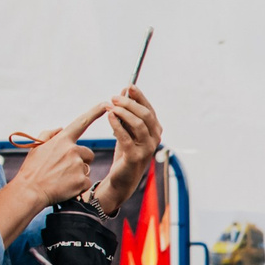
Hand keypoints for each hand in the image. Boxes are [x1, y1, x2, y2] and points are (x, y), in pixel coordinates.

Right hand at [0, 100, 104, 242]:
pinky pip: (86, 181)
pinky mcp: (82, 180)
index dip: (95, 112)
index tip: (106, 104)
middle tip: (64, 169)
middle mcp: (72, 150)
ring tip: (61, 178)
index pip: (81, 123)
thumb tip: (61, 128)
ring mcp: (78, 165)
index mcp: (62, 140)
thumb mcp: (37, 147)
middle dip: (81, 160)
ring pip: (86, 168)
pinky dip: (78, 185)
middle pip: (88, 153)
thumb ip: (49, 134)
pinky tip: (65, 187)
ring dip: (78, 173)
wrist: (30, 191)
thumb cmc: (32, 169)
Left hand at [99, 85, 162, 212]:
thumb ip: (127, 114)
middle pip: (145, 115)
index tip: (128, 86)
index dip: (139, 97)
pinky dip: (117, 125)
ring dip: (123, 112)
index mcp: (155, 131)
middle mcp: (155, 139)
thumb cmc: (125, 152)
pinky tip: (109, 116)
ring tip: (110, 106)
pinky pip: (126, 137)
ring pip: (138, 124)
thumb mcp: (127, 130)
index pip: (149, 109)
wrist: (122, 179)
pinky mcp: (135, 157)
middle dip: (129, 103)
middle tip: (114, 97)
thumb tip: (124, 92)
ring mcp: (147, 149)